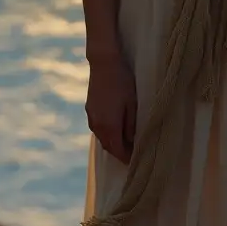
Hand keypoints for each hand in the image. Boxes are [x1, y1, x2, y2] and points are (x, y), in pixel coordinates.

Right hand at [85, 50, 136, 164]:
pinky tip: (115, 129)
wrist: (104, 63)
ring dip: (113, 143)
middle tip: (133, 155)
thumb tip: (131, 142)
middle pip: (109, 146)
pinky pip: (98, 129)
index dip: (127, 158)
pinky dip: (107, 134)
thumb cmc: (123, 82)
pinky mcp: (89, 110)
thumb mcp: (132, 104)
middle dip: (120, 153)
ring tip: (126, 144)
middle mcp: (97, 125)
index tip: (137, 162)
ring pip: (102, 138)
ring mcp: (91, 117)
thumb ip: (131, 126)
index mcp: (109, 126)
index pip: (117, 150)